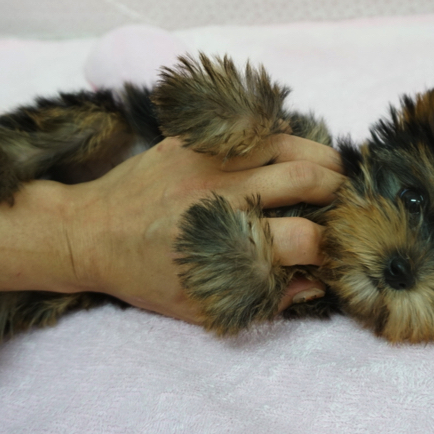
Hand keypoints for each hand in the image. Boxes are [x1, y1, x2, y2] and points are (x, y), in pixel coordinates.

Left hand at [63, 135, 344, 324]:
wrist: (88, 232)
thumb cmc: (145, 275)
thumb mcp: (201, 305)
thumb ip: (263, 298)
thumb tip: (315, 282)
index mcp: (224, 241)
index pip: (304, 238)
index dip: (331, 246)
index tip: (333, 248)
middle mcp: (221, 194)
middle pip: (306, 178)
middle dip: (338, 191)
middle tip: (346, 201)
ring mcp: (207, 159)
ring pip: (286, 142)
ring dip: (319, 157)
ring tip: (331, 172)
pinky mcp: (193, 139)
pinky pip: (251, 127)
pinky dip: (279, 138)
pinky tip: (287, 152)